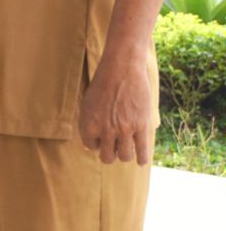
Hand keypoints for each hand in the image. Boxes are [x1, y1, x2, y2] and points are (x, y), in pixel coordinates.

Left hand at [79, 47, 154, 164]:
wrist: (122, 69)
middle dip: (110, 154)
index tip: (102, 140)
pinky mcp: (141, 126)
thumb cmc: (103, 84)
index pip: (90, 146)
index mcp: (88, 124)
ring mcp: (124, 129)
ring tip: (127, 152)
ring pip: (125, 156)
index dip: (97, 143)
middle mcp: (105, 130)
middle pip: (107, 157)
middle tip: (114, 148)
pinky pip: (142, 151)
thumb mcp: (88, 103)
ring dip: (125, 155)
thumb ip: (88, 124)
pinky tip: (141, 161)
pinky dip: (141, 158)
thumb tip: (88, 147)